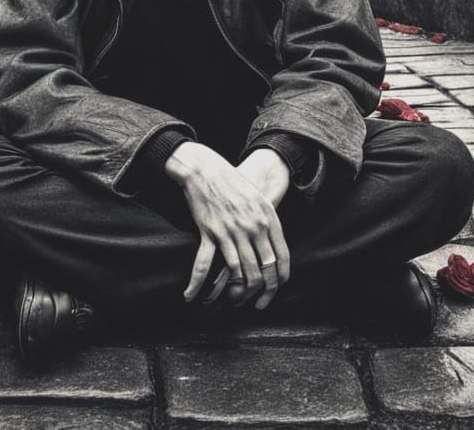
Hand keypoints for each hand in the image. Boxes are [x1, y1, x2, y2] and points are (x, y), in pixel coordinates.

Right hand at [165, 141, 289, 310]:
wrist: (206, 168)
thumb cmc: (233, 183)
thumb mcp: (258, 200)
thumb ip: (267, 224)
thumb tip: (273, 249)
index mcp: (268, 218)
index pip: (282, 257)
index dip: (280, 279)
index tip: (274, 291)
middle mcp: (252, 227)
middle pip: (262, 270)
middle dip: (261, 292)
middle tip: (256, 304)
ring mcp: (231, 231)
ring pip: (238, 273)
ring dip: (235, 293)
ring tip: (231, 303)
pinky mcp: (210, 232)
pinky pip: (206, 265)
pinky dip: (198, 283)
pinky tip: (191, 295)